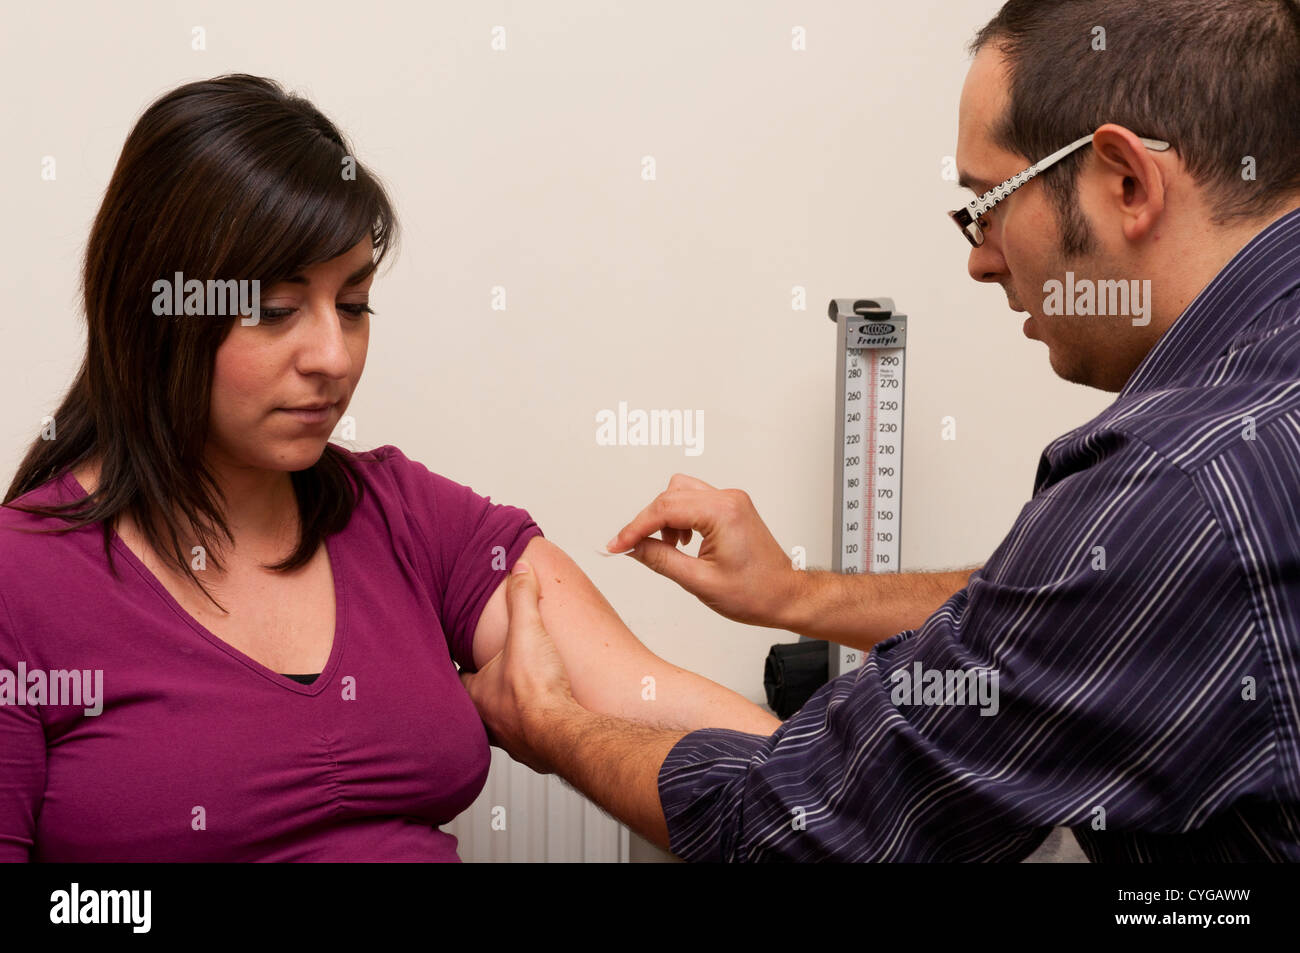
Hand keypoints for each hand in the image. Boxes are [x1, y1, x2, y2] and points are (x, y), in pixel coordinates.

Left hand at [459, 561, 576, 773]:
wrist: (562, 732)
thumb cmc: (536, 690)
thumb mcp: (527, 632)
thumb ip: (522, 598)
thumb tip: (520, 568)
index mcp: (475, 694)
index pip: (458, 675)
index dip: (465, 662)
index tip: (470, 653)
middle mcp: (486, 721)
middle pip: (478, 700)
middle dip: (487, 688)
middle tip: (498, 674)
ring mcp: (508, 739)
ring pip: (500, 722)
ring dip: (509, 710)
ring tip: (521, 695)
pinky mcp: (532, 751)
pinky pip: (526, 737)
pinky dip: (533, 727)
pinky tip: (544, 717)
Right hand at [604, 474, 803, 628]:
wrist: (786, 596)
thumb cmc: (756, 593)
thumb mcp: (699, 582)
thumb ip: (662, 560)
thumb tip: (634, 548)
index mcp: (722, 513)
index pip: (664, 509)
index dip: (635, 527)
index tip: (617, 545)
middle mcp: (728, 499)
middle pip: (670, 495)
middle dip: (648, 522)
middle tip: (634, 548)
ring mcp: (731, 501)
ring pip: (681, 493)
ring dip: (665, 518)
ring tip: (669, 548)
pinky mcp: (732, 508)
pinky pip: (695, 501)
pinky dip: (680, 518)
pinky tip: (683, 543)